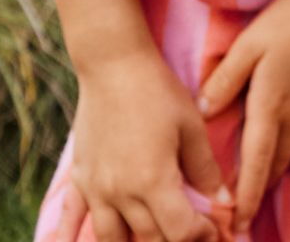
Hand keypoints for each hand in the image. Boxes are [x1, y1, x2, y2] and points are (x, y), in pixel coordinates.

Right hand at [55, 44, 227, 241]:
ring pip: (113, 240)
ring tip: (153, 238)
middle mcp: (121, 193)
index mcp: (153, 181)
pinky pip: (69, 219)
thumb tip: (223, 199)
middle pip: (149, 240)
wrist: (114, 65)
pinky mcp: (80, 179)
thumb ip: (205, 167)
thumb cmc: (158, 91)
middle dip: (174, 241)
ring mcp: (96, 189)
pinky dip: (67, 237)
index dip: (201, 236)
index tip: (214, 231)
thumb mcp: (191, 125)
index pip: (179, 231)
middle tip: (191, 233)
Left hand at [195, 0, 289, 232]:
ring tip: (267, 179)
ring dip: (280, 170)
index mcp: (269, 104)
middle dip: (258, 191)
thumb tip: (203, 112)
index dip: (243, 198)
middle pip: (275, 165)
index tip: (236, 226)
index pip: (253, 164)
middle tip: (245, 211)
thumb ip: (225, 79)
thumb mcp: (250, 41)